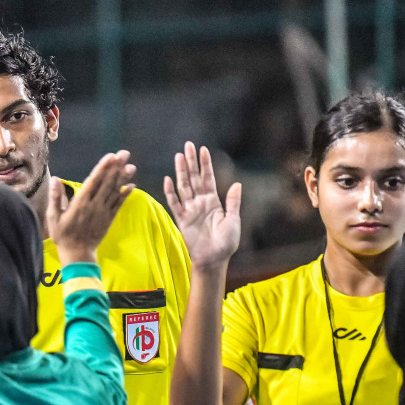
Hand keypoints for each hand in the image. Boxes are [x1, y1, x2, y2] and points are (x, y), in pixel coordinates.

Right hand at [46, 151, 135, 266]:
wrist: (77, 253)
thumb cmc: (63, 235)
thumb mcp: (53, 217)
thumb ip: (55, 197)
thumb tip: (55, 179)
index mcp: (80, 203)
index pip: (94, 181)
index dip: (103, 168)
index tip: (110, 156)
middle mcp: (94, 205)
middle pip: (107, 183)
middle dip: (116, 167)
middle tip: (124, 154)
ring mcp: (103, 212)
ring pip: (115, 192)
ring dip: (123, 178)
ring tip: (131, 166)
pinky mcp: (109, 218)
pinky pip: (119, 204)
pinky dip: (125, 195)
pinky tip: (132, 185)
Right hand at [163, 142, 241, 270]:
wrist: (214, 259)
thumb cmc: (226, 242)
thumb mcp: (234, 220)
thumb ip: (233, 202)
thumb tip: (236, 184)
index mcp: (213, 201)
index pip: (208, 178)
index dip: (205, 164)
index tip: (203, 149)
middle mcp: (200, 203)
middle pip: (194, 178)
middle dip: (191, 162)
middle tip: (187, 145)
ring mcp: (190, 210)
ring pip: (184, 186)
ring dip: (181, 172)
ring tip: (178, 156)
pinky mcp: (182, 220)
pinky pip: (174, 204)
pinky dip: (170, 192)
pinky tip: (168, 180)